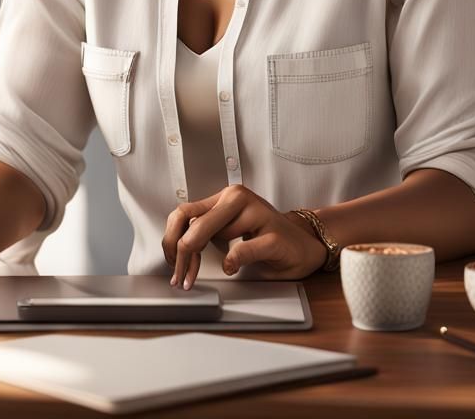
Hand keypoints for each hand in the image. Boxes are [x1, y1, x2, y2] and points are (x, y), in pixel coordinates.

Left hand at [162, 184, 326, 287]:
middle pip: (195, 223)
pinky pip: (243, 248)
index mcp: (225, 197)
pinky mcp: (274, 234)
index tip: (171, 261)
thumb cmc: (264, 237)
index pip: (185, 212)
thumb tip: (174, 246)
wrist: (303, 244)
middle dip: (181, 254)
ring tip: (208, 273)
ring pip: (216, 235)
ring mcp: (258, 213)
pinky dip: (233, 261)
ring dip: (208, 261)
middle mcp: (239, 198)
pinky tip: (231, 267)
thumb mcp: (230, 230)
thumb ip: (206, 230)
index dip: (171, 238)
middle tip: (180, 276)